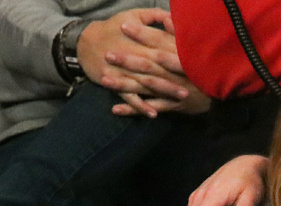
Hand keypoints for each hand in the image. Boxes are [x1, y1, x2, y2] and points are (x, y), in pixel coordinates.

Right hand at [78, 9, 196, 116]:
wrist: (83, 42)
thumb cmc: (113, 27)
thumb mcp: (132, 16)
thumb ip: (154, 16)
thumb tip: (173, 16)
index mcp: (138, 40)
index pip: (161, 46)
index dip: (178, 54)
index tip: (196, 61)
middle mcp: (132, 55)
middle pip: (157, 66)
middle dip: (176, 75)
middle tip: (196, 82)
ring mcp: (122, 71)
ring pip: (146, 82)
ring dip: (164, 91)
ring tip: (181, 98)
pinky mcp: (114, 82)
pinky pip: (128, 96)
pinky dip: (140, 106)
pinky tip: (153, 114)